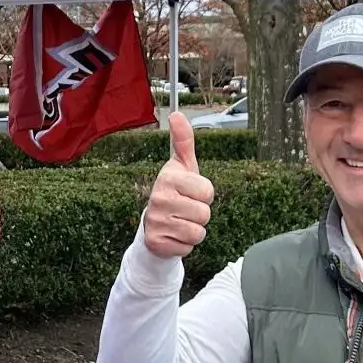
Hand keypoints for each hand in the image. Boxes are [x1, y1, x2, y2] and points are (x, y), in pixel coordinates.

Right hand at [143, 112, 214, 259]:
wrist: (154, 226)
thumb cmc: (175, 193)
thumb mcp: (183, 167)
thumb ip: (184, 141)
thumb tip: (177, 114)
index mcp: (168, 177)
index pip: (208, 191)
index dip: (204, 195)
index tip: (190, 193)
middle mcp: (159, 198)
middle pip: (205, 214)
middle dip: (200, 215)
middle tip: (185, 211)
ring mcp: (155, 221)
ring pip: (197, 233)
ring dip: (193, 231)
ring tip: (180, 223)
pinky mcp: (155, 242)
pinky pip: (187, 248)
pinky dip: (184, 245)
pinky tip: (173, 236)